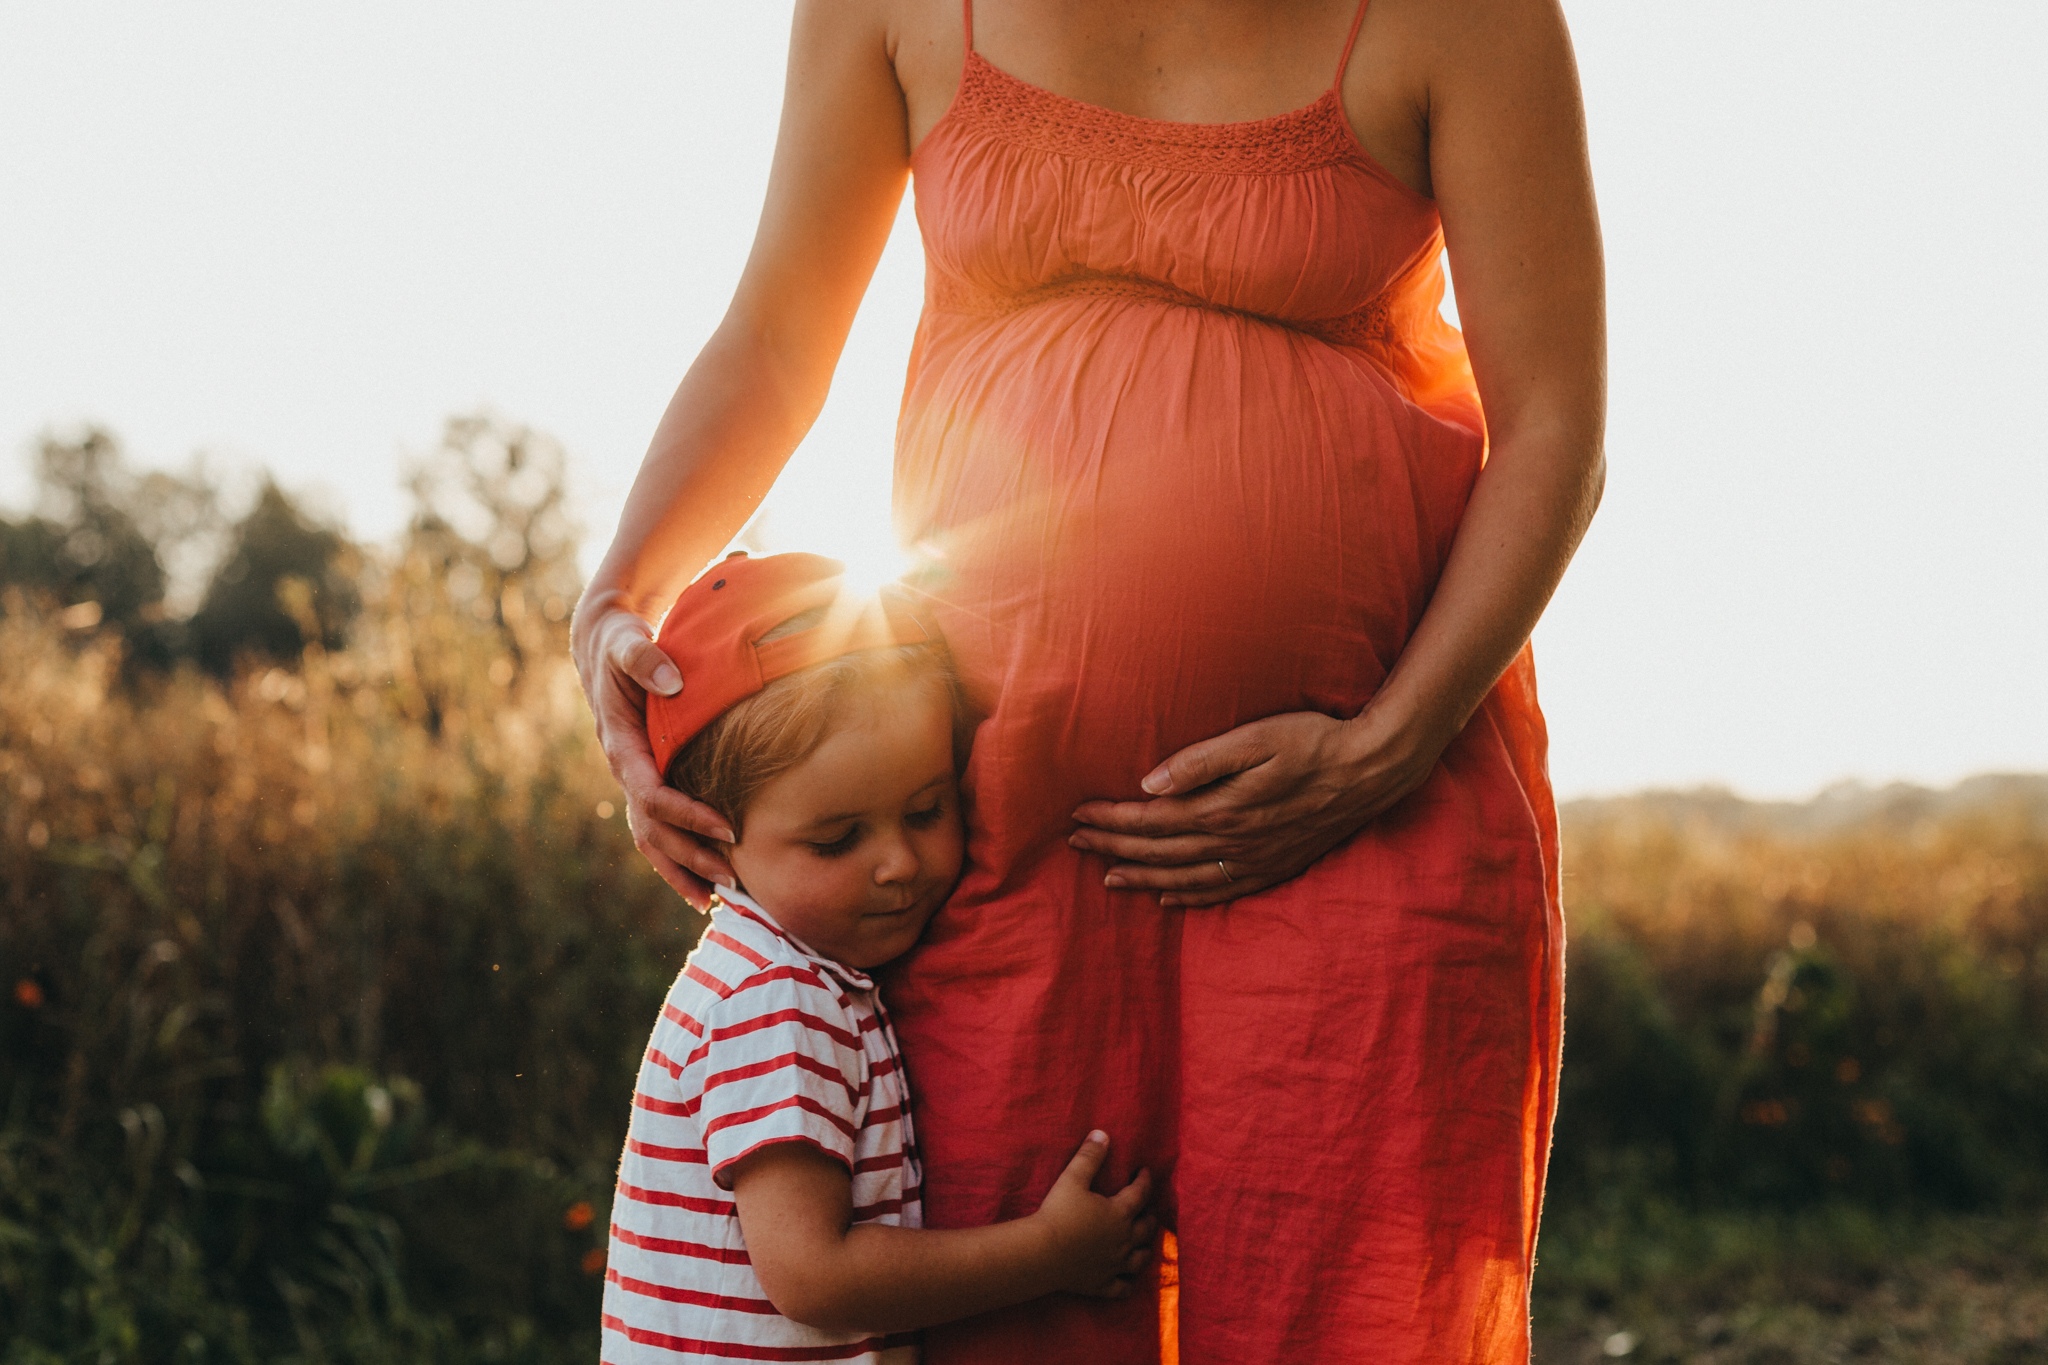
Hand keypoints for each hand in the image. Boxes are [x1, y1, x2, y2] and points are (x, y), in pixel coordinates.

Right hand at [571, 597, 736, 905]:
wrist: (604, 644)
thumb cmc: (621, 641)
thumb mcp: (627, 641)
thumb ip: (646, 659)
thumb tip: (673, 683)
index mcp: (621, 746)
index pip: (653, 795)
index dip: (688, 815)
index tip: (729, 829)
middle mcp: (624, 770)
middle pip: (653, 829)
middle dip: (690, 857)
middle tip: (733, 879)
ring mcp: (633, 779)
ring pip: (651, 838)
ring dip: (681, 870)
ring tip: (716, 899)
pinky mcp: (646, 779)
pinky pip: (658, 828)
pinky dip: (678, 857)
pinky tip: (703, 882)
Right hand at [1031, 1132, 1155, 1298]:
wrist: (1042, 1253)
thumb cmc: (1058, 1213)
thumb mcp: (1072, 1179)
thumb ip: (1089, 1156)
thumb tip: (1103, 1133)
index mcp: (1119, 1213)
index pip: (1140, 1193)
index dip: (1145, 1180)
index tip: (1144, 1172)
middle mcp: (1123, 1240)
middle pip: (1146, 1228)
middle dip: (1149, 1216)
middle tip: (1147, 1209)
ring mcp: (1115, 1264)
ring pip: (1140, 1259)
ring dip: (1145, 1249)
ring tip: (1144, 1243)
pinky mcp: (1102, 1284)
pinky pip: (1123, 1287)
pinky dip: (1128, 1283)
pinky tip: (1129, 1280)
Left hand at [1068, 706, 1449, 907]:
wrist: (1372, 769)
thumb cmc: (1313, 741)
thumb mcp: (1256, 738)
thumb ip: (1200, 762)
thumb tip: (1150, 783)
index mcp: (1222, 808)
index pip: (1151, 819)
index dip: (1111, 819)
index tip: (1078, 815)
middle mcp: (1233, 841)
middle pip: (1159, 850)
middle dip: (1113, 846)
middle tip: (1076, 843)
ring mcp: (1255, 859)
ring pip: (1184, 877)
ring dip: (1142, 876)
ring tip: (1108, 877)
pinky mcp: (1275, 865)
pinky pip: (1221, 891)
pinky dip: (1189, 898)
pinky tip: (1168, 898)